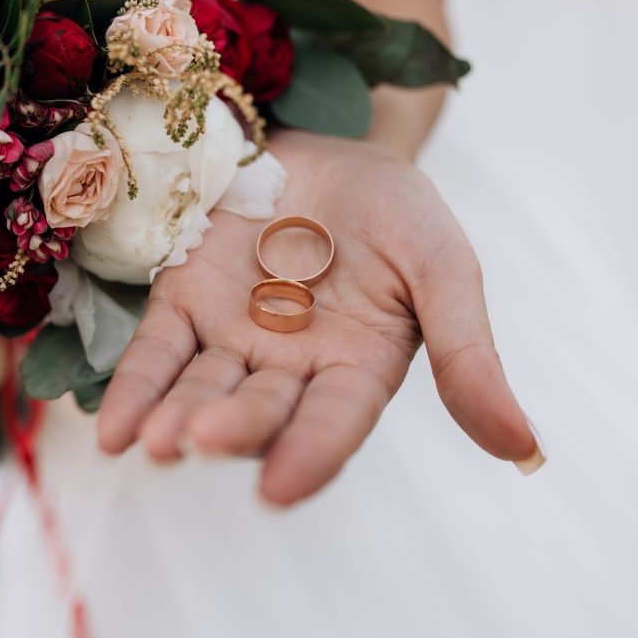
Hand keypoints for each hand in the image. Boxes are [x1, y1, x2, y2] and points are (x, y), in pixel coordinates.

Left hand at [96, 130, 542, 505]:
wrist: (333, 148)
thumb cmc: (398, 212)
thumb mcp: (445, 270)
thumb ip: (468, 355)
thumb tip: (526, 451)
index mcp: (358, 370)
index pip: (334, 423)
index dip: (310, 454)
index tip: (281, 490)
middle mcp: (291, 369)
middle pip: (259, 408)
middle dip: (233, 426)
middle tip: (202, 439)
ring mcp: (233, 339)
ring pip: (201, 388)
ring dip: (174, 416)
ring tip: (153, 441)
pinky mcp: (184, 302)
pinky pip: (157, 352)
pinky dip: (135, 387)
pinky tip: (111, 429)